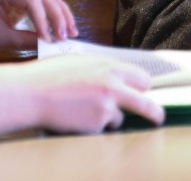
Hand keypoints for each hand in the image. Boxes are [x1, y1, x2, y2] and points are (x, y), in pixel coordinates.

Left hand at [0, 0, 76, 56]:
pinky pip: (41, 1)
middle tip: (69, 34)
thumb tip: (53, 45)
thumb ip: (28, 39)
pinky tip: (62, 26)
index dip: (45, 19)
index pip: (32, 0)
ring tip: (71, 31)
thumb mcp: (1, 39)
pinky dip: (51, 14)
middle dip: (58, 16)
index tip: (51, 39)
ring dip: (59, 14)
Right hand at [0, 54, 164, 132]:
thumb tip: (118, 77)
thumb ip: (103, 70)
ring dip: (108, 117)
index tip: (147, 93)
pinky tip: (76, 116)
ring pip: (119, 118)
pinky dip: (93, 124)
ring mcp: (106, 106)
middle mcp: (113, 86)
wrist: (32, 93)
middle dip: (155, 112)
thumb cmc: (51, 76)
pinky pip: (101, 127)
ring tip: (83, 108)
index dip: (143, 87)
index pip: (142, 78)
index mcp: (110, 67)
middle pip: (146, 104)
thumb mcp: (81, 63)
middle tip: (158, 117)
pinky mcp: (97, 124)